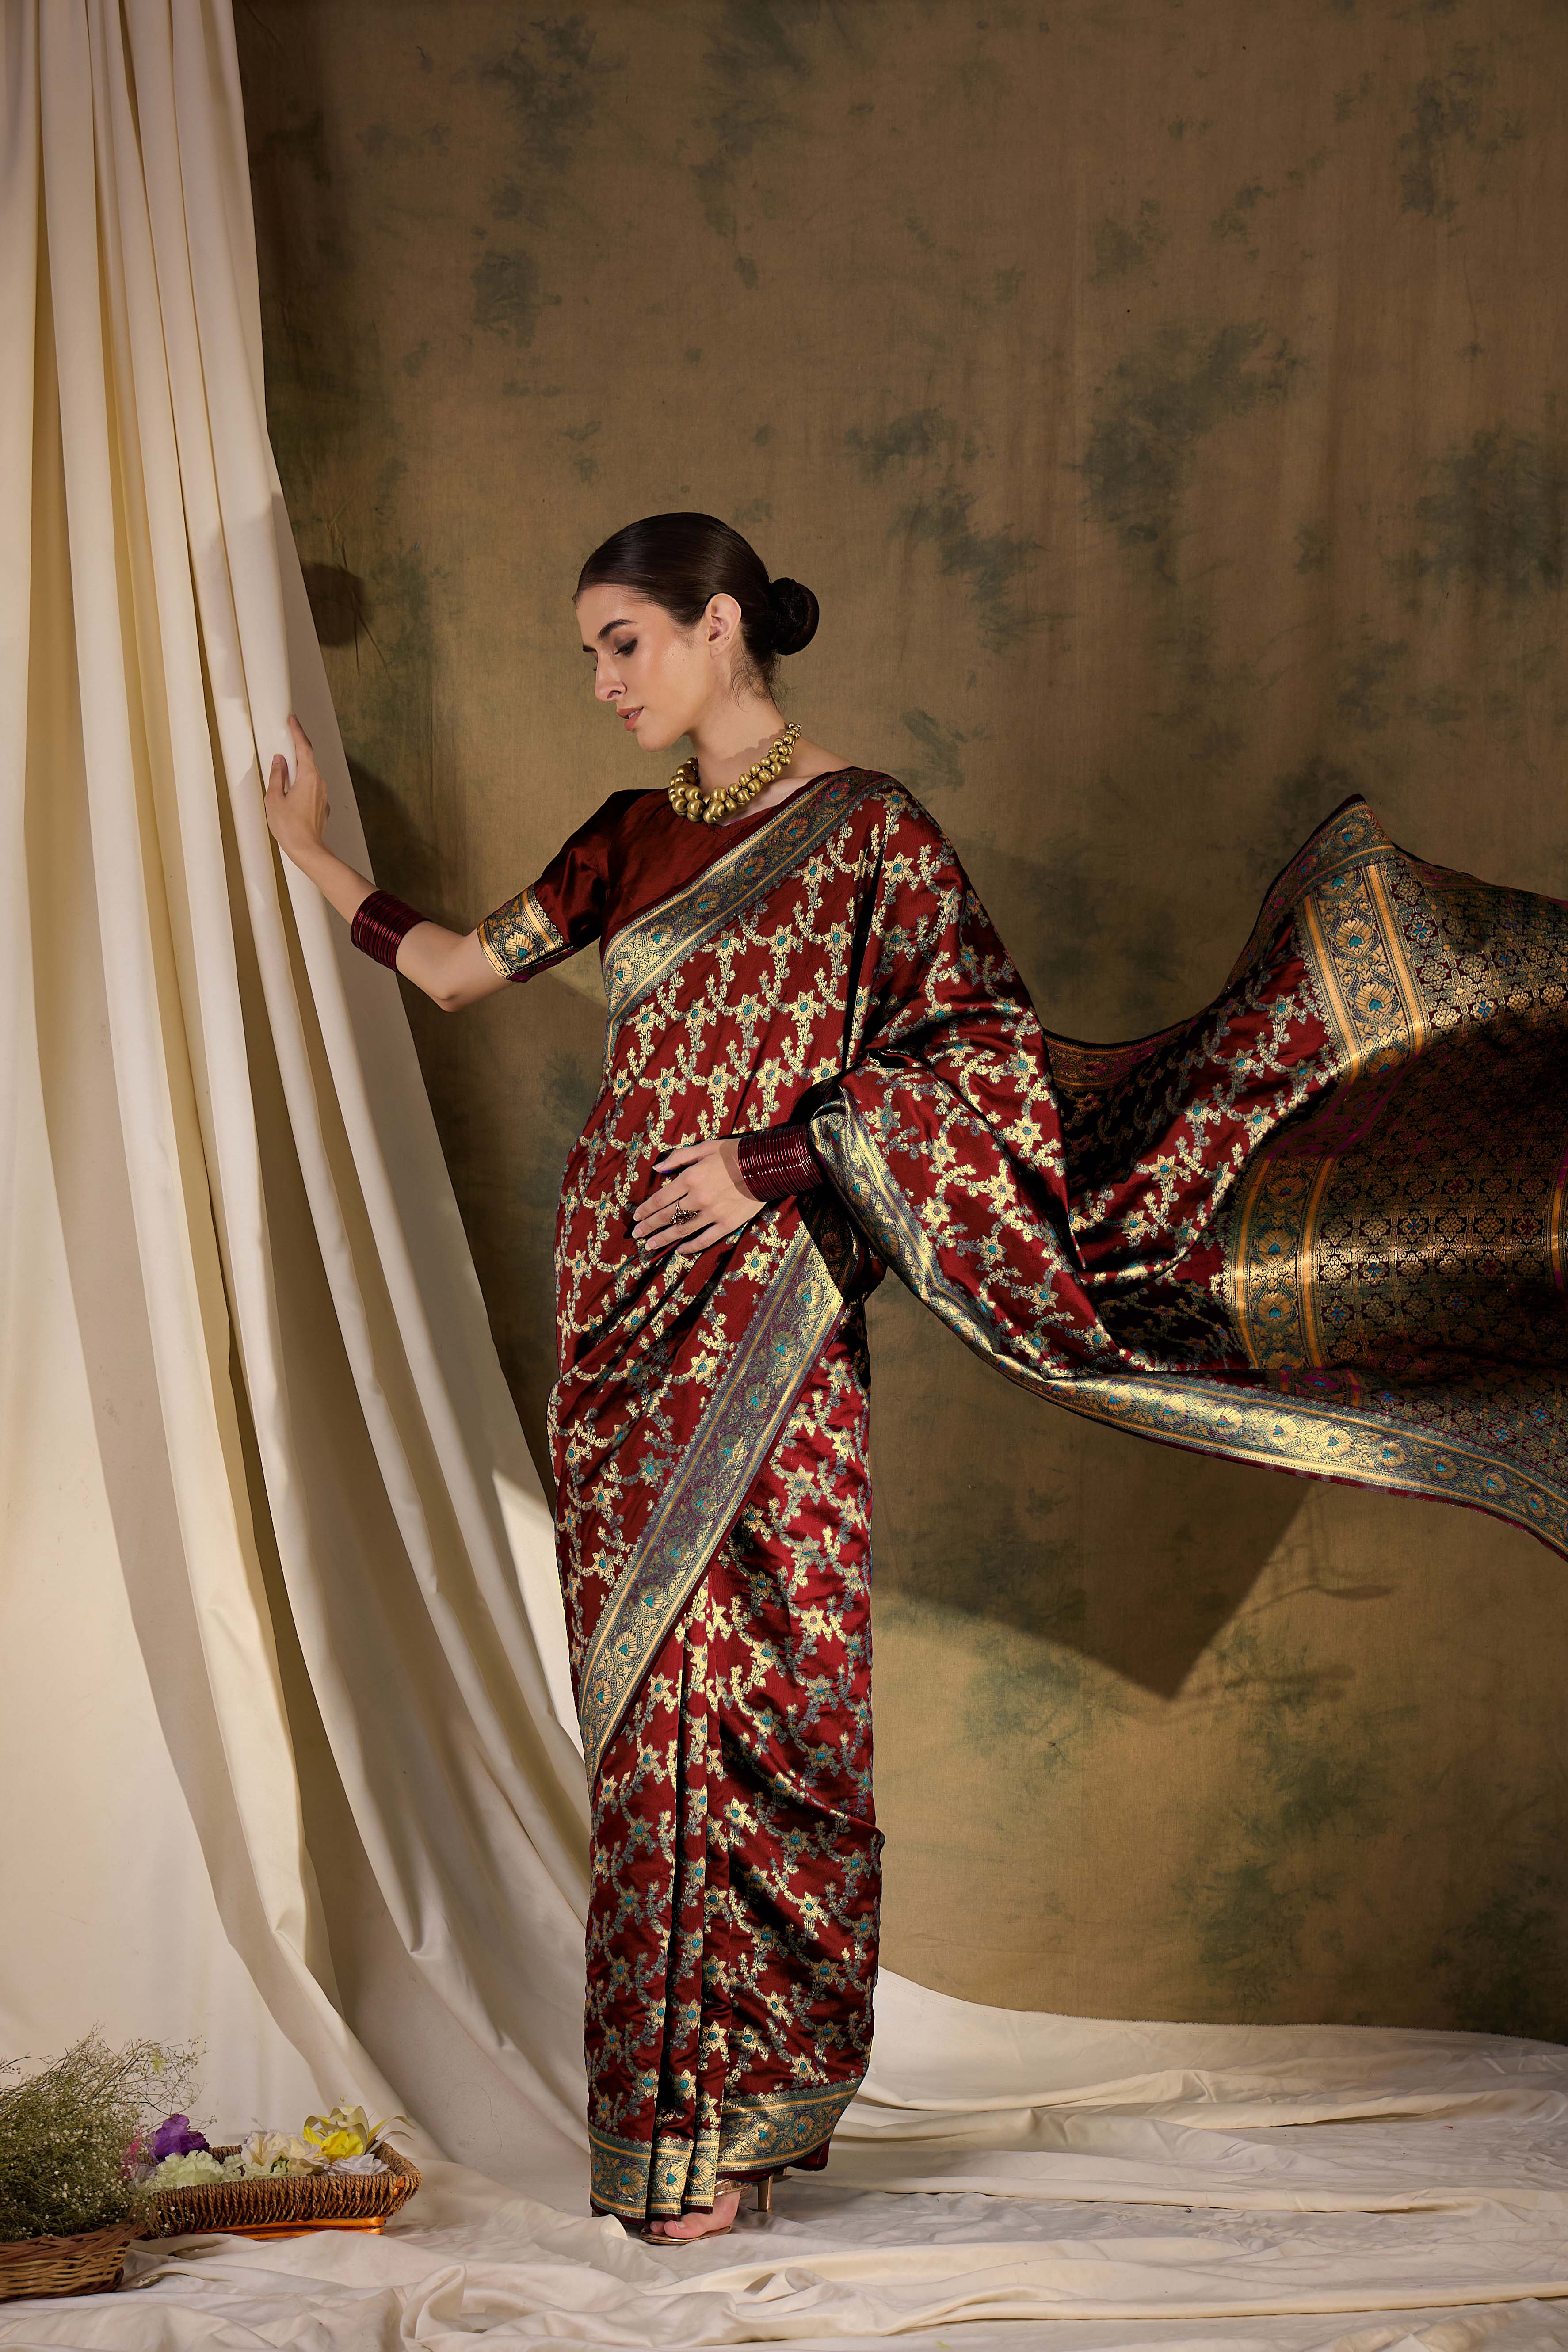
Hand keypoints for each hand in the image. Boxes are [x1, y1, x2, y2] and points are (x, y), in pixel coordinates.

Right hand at [264, 713, 328, 862]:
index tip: (293, 720)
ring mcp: (323, 795)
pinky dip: (301, 784)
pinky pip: (311, 788)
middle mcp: (320, 783)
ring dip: (297, 770)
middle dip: (296, 750)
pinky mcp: (322, 805)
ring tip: (283, 770)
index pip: (304, 747)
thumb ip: (276, 776)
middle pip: (307, 760)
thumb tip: (278, 761)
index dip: (298, 732)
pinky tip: (290, 791)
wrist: (307, 850)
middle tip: (285, 740)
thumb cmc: (290, 827)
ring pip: (309, 775)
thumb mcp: (274, 798)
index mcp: (308, 777)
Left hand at [633, 1137, 761, 1257]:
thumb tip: (657, 1168)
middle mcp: (698, 1199)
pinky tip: (679, 1250)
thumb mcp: (704, 1148)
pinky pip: (705, 1239)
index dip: (646, 1209)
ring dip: (664, 1239)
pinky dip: (690, 1247)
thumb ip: (678, 1158)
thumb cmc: (733, 1153)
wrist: (765, 1165)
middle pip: (667, 1216)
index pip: (660, 1198)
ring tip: (650, 1246)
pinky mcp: (727, 1224)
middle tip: (637, 1235)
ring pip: (682, 1230)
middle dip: (649, 1227)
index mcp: (690, 1179)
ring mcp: (712, 1214)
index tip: (637, 1217)